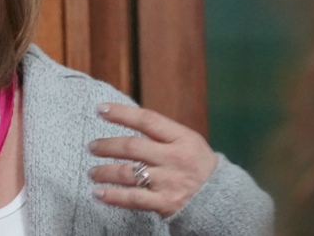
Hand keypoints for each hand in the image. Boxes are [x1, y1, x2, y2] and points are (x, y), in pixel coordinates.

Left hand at [87, 103, 217, 217]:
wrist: (222, 199)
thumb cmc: (197, 165)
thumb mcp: (188, 141)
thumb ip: (161, 133)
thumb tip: (126, 119)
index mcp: (181, 138)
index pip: (147, 120)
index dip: (121, 113)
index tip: (100, 109)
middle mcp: (174, 158)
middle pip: (133, 147)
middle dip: (107, 146)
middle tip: (92, 146)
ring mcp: (169, 181)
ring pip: (128, 173)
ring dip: (104, 172)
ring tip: (92, 172)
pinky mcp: (165, 203)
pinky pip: (133, 198)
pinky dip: (113, 196)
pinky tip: (99, 194)